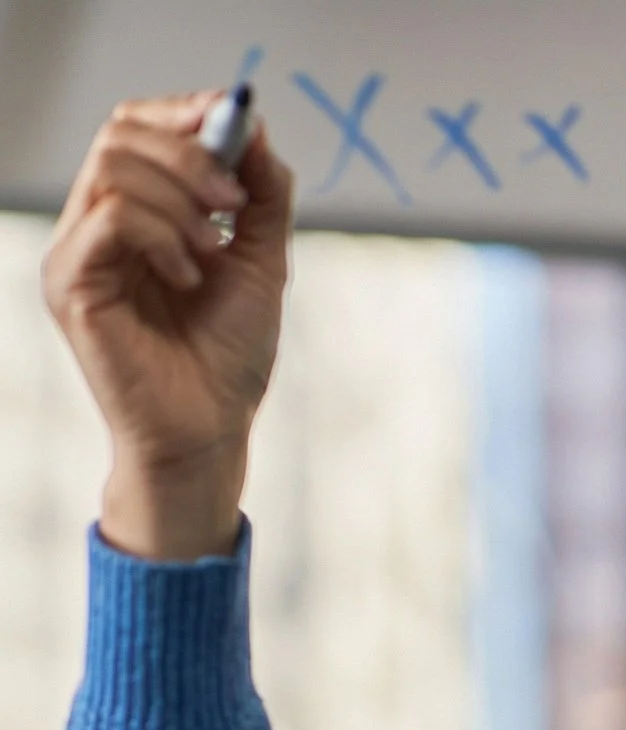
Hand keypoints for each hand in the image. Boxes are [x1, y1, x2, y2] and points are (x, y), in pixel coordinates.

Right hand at [42, 92, 295, 559]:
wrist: (212, 431)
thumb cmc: (229, 357)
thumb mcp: (262, 262)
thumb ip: (262, 195)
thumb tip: (251, 123)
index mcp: (136, 213)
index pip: (136, 128)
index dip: (184, 112)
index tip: (235, 118)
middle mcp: (96, 224)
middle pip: (121, 134)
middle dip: (190, 154)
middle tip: (234, 202)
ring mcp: (78, 252)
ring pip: (115, 168)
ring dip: (181, 199)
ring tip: (212, 251)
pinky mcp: (71, 283)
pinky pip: (112, 217)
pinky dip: (163, 235)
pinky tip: (190, 276)